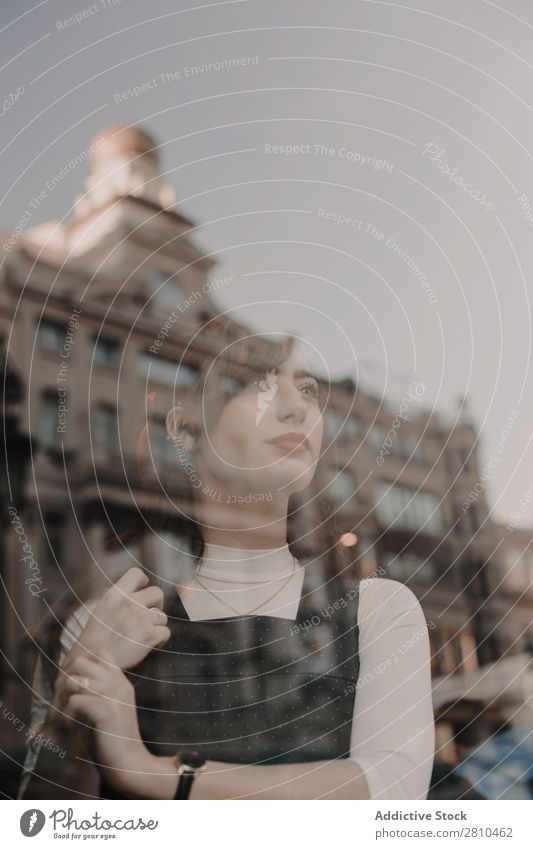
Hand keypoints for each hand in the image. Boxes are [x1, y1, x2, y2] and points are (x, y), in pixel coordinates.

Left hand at [59, 650, 177, 798]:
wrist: (130, 764)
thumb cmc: (114, 739)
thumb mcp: (110, 708)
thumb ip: (100, 691)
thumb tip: (74, 679)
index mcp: (121, 681)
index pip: (101, 653)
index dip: (81, 666)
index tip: (74, 687)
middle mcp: (119, 684)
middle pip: (82, 661)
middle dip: (67, 679)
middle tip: (64, 701)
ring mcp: (115, 696)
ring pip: (75, 680)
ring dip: (63, 698)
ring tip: (65, 715)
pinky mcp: (107, 711)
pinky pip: (75, 701)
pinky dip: (67, 715)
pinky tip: (70, 727)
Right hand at [63, 567, 170, 671]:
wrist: (91, 661)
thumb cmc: (95, 639)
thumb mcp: (102, 609)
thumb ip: (119, 600)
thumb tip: (138, 593)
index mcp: (115, 594)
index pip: (136, 573)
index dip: (143, 580)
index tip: (143, 587)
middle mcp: (130, 603)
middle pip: (157, 592)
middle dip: (157, 603)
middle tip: (150, 614)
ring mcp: (141, 618)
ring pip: (162, 615)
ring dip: (157, 624)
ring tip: (144, 634)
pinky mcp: (149, 635)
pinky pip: (165, 632)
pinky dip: (160, 639)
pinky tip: (151, 644)